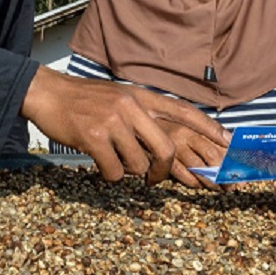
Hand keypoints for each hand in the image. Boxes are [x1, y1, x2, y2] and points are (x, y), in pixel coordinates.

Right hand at [21, 66, 228, 184]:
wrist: (48, 94)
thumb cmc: (84, 101)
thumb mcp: (118, 97)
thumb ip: (141, 115)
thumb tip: (162, 143)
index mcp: (140, 96)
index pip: (182, 111)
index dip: (207, 127)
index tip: (227, 140)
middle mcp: (131, 106)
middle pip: (166, 147)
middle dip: (163, 170)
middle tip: (154, 180)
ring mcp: (113, 121)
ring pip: (138, 164)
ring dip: (128, 172)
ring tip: (113, 160)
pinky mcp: (94, 136)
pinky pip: (114, 171)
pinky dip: (109, 175)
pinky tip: (99, 162)